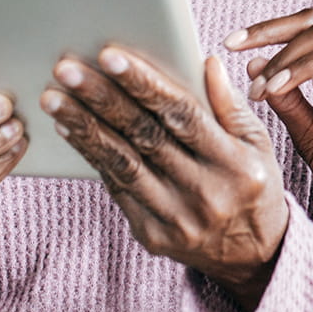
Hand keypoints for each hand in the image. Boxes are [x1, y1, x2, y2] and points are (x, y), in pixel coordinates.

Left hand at [41, 47, 287, 311]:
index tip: (110, 55)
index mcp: (235, 164)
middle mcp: (204, 193)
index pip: (183, 115)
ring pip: (122, 164)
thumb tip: (206, 62)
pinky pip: (116, 188)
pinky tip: (70, 129)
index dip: (144, 84)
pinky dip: (91, 155)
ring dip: (84, 127)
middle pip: (145, 136)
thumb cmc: (254, 185)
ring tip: (54, 97)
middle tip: (67, 69)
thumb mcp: (258, 143)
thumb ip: (230, 104)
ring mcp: (175, 218)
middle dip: (102, 99)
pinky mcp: (151, 234)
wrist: (252, 255)